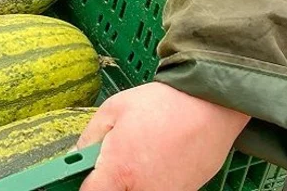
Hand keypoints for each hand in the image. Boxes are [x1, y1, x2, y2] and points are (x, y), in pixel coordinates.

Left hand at [76, 82, 249, 190]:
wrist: (209, 106)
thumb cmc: (159, 105)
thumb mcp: (113, 110)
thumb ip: (90, 138)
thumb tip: (78, 155)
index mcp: (119, 172)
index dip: (84, 184)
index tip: (85, 175)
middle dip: (111, 182)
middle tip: (114, 162)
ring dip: (133, 181)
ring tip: (142, 155)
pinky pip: (159, 190)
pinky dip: (154, 180)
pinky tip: (159, 159)